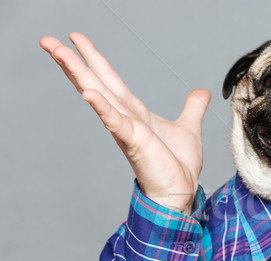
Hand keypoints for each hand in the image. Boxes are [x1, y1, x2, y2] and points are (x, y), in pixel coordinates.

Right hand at [40, 32, 210, 213]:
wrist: (180, 190)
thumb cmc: (178, 165)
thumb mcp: (188, 128)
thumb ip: (192, 108)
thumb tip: (202, 92)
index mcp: (136, 113)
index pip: (110, 80)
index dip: (94, 58)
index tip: (76, 39)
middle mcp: (126, 117)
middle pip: (96, 82)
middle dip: (74, 61)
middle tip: (47, 39)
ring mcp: (127, 129)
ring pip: (99, 95)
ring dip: (78, 73)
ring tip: (58, 52)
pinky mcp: (133, 142)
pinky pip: (115, 122)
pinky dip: (103, 108)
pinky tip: (89, 93)